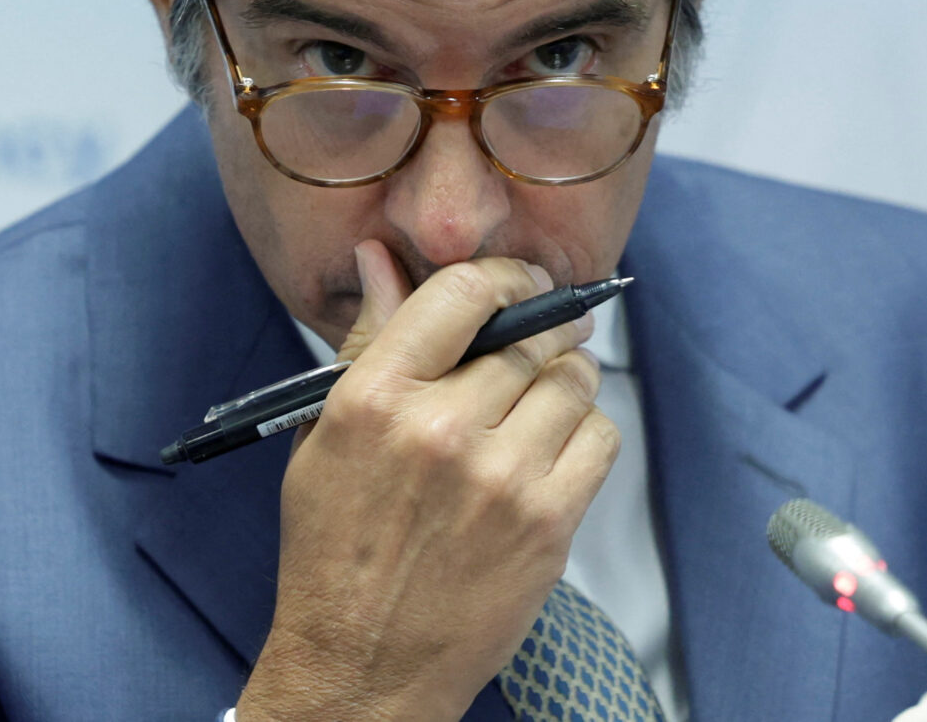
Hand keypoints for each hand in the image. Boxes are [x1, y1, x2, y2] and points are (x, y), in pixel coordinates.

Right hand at [236, 243, 619, 721]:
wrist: (361, 666)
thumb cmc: (335, 552)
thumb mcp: (326, 433)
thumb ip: (367, 341)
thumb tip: (382, 260)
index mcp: (375, 398)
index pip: (460, 292)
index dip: (503, 276)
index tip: (517, 283)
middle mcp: (439, 429)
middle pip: (528, 336)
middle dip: (542, 328)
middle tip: (542, 336)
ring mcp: (499, 478)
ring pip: (572, 381)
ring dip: (566, 379)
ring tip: (543, 399)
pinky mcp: (547, 526)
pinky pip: (600, 439)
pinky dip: (587, 432)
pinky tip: (554, 448)